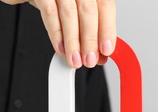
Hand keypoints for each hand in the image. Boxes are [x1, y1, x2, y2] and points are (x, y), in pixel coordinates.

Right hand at [1, 0, 115, 67]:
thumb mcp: (77, 10)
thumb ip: (91, 29)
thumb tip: (99, 53)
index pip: (106, 5)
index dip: (107, 29)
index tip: (106, 50)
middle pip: (88, 10)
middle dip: (90, 40)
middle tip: (90, 59)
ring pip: (69, 13)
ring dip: (73, 41)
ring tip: (75, 58)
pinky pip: (49, 12)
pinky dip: (56, 33)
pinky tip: (60, 48)